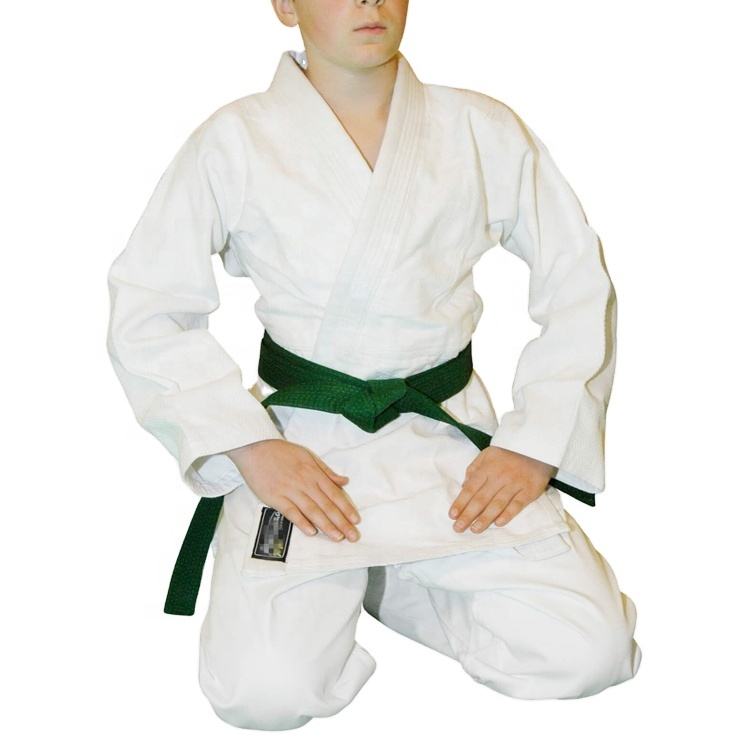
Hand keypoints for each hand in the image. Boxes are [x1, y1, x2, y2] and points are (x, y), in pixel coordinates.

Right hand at [226, 439, 360, 542]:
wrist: (256, 448)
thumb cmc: (282, 452)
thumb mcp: (308, 456)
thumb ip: (326, 471)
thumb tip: (344, 481)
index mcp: (314, 473)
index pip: (335, 493)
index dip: (347, 508)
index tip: (356, 520)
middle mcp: (305, 483)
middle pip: (327, 505)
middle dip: (342, 522)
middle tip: (353, 536)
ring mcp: (290, 491)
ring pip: (312, 510)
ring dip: (326, 525)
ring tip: (338, 537)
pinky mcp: (275, 497)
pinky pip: (291, 512)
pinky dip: (301, 522)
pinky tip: (311, 532)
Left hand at [448, 446, 555, 533]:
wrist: (535, 445)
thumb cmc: (507, 452)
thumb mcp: (486, 454)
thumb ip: (474, 469)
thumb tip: (463, 486)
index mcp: (487, 468)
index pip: (470, 489)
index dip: (460, 503)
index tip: (452, 515)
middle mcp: (499, 477)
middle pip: (481, 499)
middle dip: (468, 515)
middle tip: (458, 528)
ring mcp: (515, 484)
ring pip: (498, 504)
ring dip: (485, 518)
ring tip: (475, 530)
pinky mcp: (530, 490)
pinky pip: (518, 504)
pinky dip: (508, 514)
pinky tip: (498, 523)